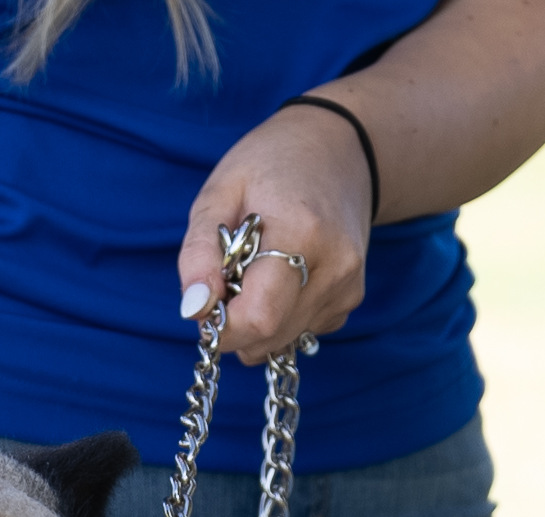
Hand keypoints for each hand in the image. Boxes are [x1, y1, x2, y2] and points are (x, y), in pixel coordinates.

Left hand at [179, 101, 375, 366]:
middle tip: (224, 279)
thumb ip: (199, 252)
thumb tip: (194, 308)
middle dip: (233, 324)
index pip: (259, 317)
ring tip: (252, 270)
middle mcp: (335, 267)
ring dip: (254, 320)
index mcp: (301, 233)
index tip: (205, 301)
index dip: (221, 325)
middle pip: (269, 336)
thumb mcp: (219, 192)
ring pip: (283, 339)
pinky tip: (278, 276)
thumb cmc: (270, 164)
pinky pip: (301, 330)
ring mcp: (348, 285)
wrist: (338, 149)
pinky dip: (278, 315)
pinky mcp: (350, 298)